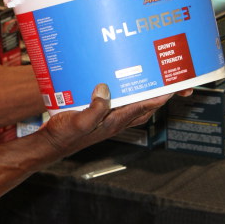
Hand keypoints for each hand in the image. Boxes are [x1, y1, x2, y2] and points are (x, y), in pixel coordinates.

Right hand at [40, 83, 174, 159]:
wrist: (51, 143)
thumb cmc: (64, 136)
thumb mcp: (79, 121)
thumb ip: (94, 109)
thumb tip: (106, 90)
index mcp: (114, 122)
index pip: (143, 107)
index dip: (160, 96)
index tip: (173, 86)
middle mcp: (115, 120)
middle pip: (146, 108)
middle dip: (161, 96)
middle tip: (172, 82)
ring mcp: (108, 118)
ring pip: (135, 106)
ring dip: (146, 94)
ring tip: (154, 80)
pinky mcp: (100, 114)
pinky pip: (120, 103)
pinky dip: (128, 94)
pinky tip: (121, 84)